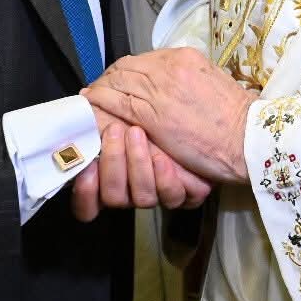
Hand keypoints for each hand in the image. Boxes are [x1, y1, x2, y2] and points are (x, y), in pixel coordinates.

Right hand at [71, 106, 210, 221]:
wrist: (217, 126)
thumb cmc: (166, 113)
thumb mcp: (135, 107)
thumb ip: (107, 111)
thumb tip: (86, 98)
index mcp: (113, 175)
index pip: (88, 203)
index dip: (84, 192)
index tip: (85, 166)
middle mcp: (132, 191)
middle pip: (112, 196)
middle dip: (112, 162)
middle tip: (115, 129)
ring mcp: (158, 194)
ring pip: (141, 197)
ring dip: (137, 164)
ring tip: (138, 131)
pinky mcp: (183, 196)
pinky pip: (171, 197)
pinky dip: (165, 177)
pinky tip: (166, 158)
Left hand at [83, 48, 256, 185]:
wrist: (247, 137)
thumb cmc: (234, 117)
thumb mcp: (210, 83)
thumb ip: (184, 80)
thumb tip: (164, 87)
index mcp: (183, 57)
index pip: (141, 60)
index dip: (123, 72)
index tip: (115, 82)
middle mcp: (168, 67)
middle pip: (125, 68)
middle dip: (108, 80)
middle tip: (98, 91)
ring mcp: (159, 90)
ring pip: (118, 84)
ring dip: (101, 91)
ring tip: (92, 100)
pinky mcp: (152, 115)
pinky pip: (118, 105)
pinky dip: (101, 105)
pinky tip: (92, 108)